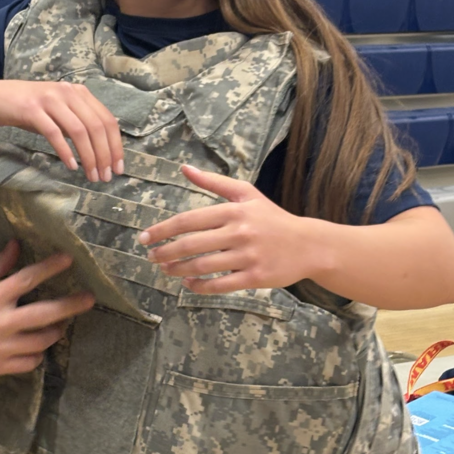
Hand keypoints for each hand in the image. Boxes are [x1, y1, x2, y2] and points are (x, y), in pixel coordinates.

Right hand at [0, 79, 122, 182]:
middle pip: (97, 126)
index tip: (118, 168)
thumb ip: (79, 124)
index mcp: (79, 93)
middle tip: (106, 177)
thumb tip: (102, 150)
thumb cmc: (30, 110)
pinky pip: (54, 133)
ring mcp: (50, 99)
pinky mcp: (32, 109)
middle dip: (105, 155)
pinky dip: (65, 151)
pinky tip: (71, 166)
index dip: (116, 146)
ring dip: (89, 157)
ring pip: (79, 131)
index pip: (108, 120)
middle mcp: (68, 92)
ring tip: (92, 176)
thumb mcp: (59, 113)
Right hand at [0, 241, 95, 374]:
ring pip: (42, 341)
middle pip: (47, 314)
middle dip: (72, 305)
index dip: (52, 267)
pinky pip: (29, 363)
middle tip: (89, 299)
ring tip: (59, 324)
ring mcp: (1, 347)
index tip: (69, 259)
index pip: (29, 279)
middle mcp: (1, 322)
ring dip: (55, 331)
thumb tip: (17, 246)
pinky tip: (36, 346)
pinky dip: (36, 354)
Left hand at [137, 165, 310, 293]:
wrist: (309, 245)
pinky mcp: (255, 277)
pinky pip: (220, 285)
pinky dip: (200, 286)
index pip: (188, 220)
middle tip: (150, 257)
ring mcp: (247, 256)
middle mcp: (239, 232)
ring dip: (178, 269)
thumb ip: (213, 182)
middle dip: (165, 252)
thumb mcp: (246, 194)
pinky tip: (188, 283)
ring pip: (203, 266)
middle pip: (191, 244)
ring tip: (165, 269)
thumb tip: (184, 168)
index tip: (144, 237)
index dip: (162, 230)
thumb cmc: (272, 218)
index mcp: (233, 210)